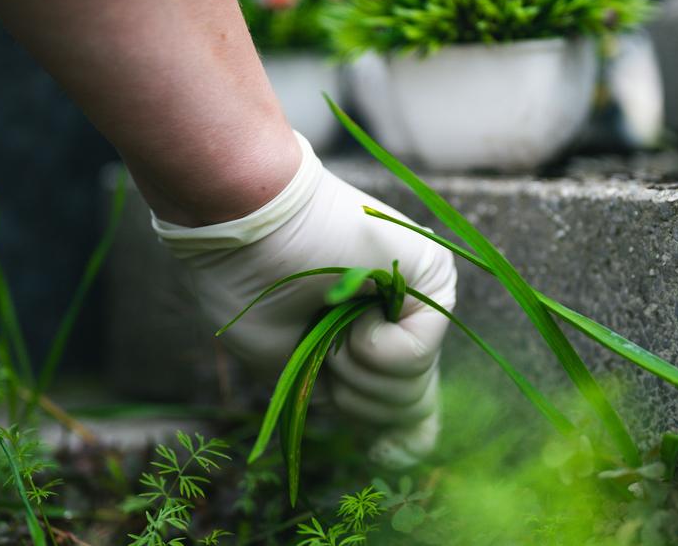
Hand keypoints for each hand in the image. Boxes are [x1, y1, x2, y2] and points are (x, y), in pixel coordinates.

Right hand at [152, 132, 456, 464]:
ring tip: (331, 319)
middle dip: (358, 396)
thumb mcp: (296, 368)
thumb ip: (341, 398)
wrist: (243, 226)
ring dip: (356, 368)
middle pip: (405, 408)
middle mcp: (397, 316)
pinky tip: (353, 307)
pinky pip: (418, 352)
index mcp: (363, 335)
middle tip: (326, 348)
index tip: (384, 451)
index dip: (389, 435)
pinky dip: (372, 346)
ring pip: (412, 386)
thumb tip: (398, 447)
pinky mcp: (433, 275)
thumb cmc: (250, 288)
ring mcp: (417, 296)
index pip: (398, 404)